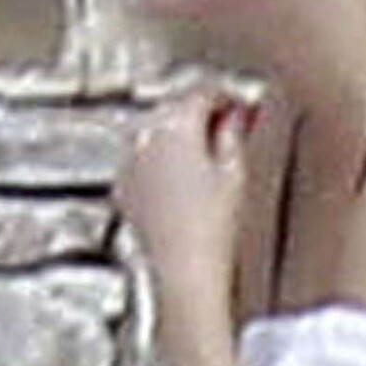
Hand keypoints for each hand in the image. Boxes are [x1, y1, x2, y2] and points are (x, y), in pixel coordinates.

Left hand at [114, 89, 254, 307]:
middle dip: (203, 115)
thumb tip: (236, 117)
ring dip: (181, 136)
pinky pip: (144, 159)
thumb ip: (235, 133)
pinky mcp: (124, 188)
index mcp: (175, 126)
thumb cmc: (208, 231)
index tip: (241, 108)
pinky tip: (184, 180)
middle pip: (175, 109)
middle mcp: (144, 138)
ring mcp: (129, 163)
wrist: (181, 274)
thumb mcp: (235, 173)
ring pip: (157, 132)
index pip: (203, 92)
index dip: (228, 97)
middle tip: (231, 128)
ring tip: (209, 156)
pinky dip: (163, 161)